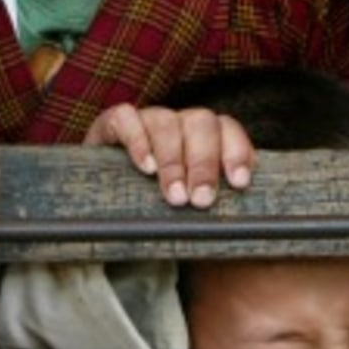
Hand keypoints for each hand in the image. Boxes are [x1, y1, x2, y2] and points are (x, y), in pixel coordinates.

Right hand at [83, 104, 254, 207]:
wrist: (106, 206)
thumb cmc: (158, 210)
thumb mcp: (191, 209)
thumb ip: (214, 210)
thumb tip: (242, 229)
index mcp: (205, 136)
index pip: (228, 129)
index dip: (236, 152)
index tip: (239, 183)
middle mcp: (179, 123)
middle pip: (200, 124)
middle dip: (204, 163)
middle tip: (201, 200)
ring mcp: (146, 120)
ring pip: (166, 123)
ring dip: (173, 161)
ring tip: (175, 196)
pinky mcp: (112, 124)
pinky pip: (126, 119)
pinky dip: (137, 140)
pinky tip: (145, 167)